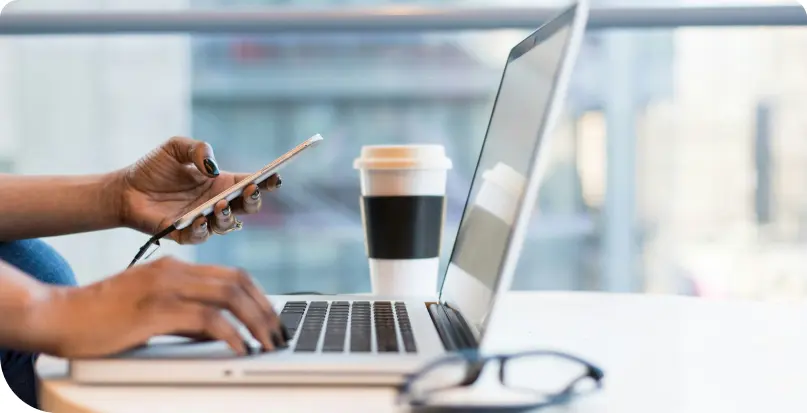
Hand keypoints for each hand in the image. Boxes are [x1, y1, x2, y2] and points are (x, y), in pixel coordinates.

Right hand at [38, 257, 288, 357]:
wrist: (58, 315)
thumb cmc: (102, 318)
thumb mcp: (153, 310)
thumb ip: (187, 317)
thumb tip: (221, 333)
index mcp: (175, 267)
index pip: (233, 275)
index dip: (260, 296)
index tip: (273, 319)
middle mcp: (174, 271)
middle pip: (238, 282)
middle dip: (266, 310)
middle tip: (279, 334)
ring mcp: (164, 287)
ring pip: (229, 296)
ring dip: (256, 322)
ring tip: (268, 344)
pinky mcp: (155, 309)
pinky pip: (206, 319)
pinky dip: (230, 334)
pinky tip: (240, 348)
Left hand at [117, 137, 281, 243]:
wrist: (124, 189)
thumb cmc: (153, 168)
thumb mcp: (175, 147)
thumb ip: (197, 149)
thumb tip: (213, 167)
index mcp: (220, 183)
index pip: (250, 183)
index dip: (266, 181)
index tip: (275, 176)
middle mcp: (216, 203)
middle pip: (247, 208)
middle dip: (253, 200)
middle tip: (250, 190)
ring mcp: (203, 220)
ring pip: (228, 225)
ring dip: (228, 216)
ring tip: (220, 205)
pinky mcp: (184, 234)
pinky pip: (200, 236)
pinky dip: (203, 229)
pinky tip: (199, 218)